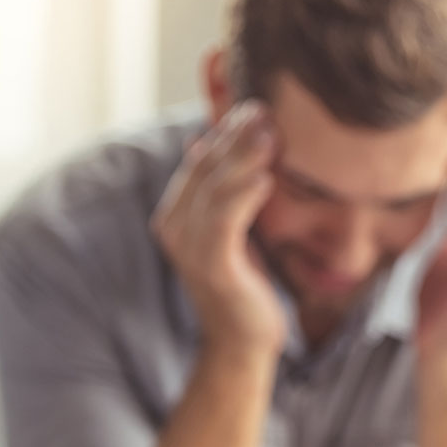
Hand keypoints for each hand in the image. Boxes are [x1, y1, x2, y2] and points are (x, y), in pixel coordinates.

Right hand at [151, 101, 285, 357]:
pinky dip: (244, 198)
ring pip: (215, 189)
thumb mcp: (234, 228)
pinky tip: (267, 179)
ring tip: (271, 133)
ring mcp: (189, 246)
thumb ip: (224, 190)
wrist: (242, 341)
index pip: (201, 159)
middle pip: (205, 168)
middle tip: (266, 108)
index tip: (257, 104)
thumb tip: (203, 140)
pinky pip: (225, 223)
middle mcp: (174, 225)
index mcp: (177, 212)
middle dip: (236, 135)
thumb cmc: (245, 282)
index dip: (226, 130)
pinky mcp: (212, 265)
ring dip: (243, 158)